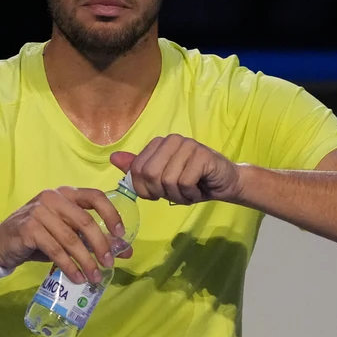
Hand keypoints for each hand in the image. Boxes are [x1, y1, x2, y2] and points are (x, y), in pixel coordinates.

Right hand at [0, 187, 130, 284]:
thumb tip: (125, 251)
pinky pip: (55, 250)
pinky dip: (68, 266)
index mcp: (67, 194)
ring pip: (70, 239)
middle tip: (109, 263)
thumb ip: (93, 239)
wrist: (3, 243)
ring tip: (94, 277)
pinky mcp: (29, 229)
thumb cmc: (40, 236)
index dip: (111, 214)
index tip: (120, 234)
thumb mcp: (68, 234)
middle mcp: (53, 198)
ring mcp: (39, 212)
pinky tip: (76, 278)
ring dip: (85, 261)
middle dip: (100, 244)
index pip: (95, 196)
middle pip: (85, 221)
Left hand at [110, 135, 242, 204]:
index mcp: (159, 144)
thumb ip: (138, 170)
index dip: (145, 189)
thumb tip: (113, 158)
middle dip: (161, 192)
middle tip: (175, 193)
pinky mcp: (202, 155)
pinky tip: (198, 189)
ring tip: (188, 191)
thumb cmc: (191, 183)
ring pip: (168, 180)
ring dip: (178, 195)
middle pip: (151, 174)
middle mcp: (172, 140)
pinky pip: (185, 182)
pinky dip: (190, 194)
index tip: (158, 193)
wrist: (223, 184)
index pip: (138, 170)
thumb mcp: (161, 180)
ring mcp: (188, 145)